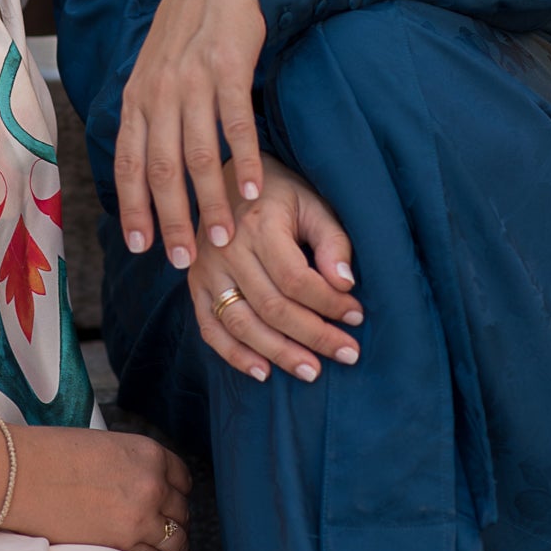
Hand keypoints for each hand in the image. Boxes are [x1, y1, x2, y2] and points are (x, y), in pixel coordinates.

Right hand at [7, 425, 190, 550]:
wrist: (20, 475)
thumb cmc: (53, 455)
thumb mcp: (105, 447)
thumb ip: (132, 465)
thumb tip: (142, 486)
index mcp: (148, 453)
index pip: (183, 479)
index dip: (175, 492)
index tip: (168, 501)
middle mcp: (152, 484)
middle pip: (182, 511)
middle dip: (172, 518)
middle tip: (159, 525)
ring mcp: (140, 517)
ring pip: (177, 540)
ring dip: (169, 544)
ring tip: (156, 546)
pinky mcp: (123, 544)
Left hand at [115, 0, 265, 266]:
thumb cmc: (186, 35)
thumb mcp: (152, 74)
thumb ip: (148, 119)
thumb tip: (143, 174)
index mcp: (137, 98)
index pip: (127, 162)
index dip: (133, 207)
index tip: (141, 247)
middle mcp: (158, 92)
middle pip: (160, 169)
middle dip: (171, 219)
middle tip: (183, 259)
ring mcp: (193, 80)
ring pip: (198, 154)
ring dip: (210, 202)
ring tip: (224, 238)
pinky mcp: (229, 69)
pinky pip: (236, 125)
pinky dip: (244, 161)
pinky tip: (253, 191)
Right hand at [191, 160, 362, 383]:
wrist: (228, 179)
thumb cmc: (282, 194)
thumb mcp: (314, 205)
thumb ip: (332, 242)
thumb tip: (345, 285)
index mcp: (259, 223)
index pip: (296, 279)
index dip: (329, 303)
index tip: (357, 316)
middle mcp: (226, 247)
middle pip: (272, 306)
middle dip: (314, 335)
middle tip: (347, 353)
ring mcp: (206, 268)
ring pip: (241, 323)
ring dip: (279, 353)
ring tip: (312, 371)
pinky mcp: (194, 284)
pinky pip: (210, 328)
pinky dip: (234, 355)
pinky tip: (263, 371)